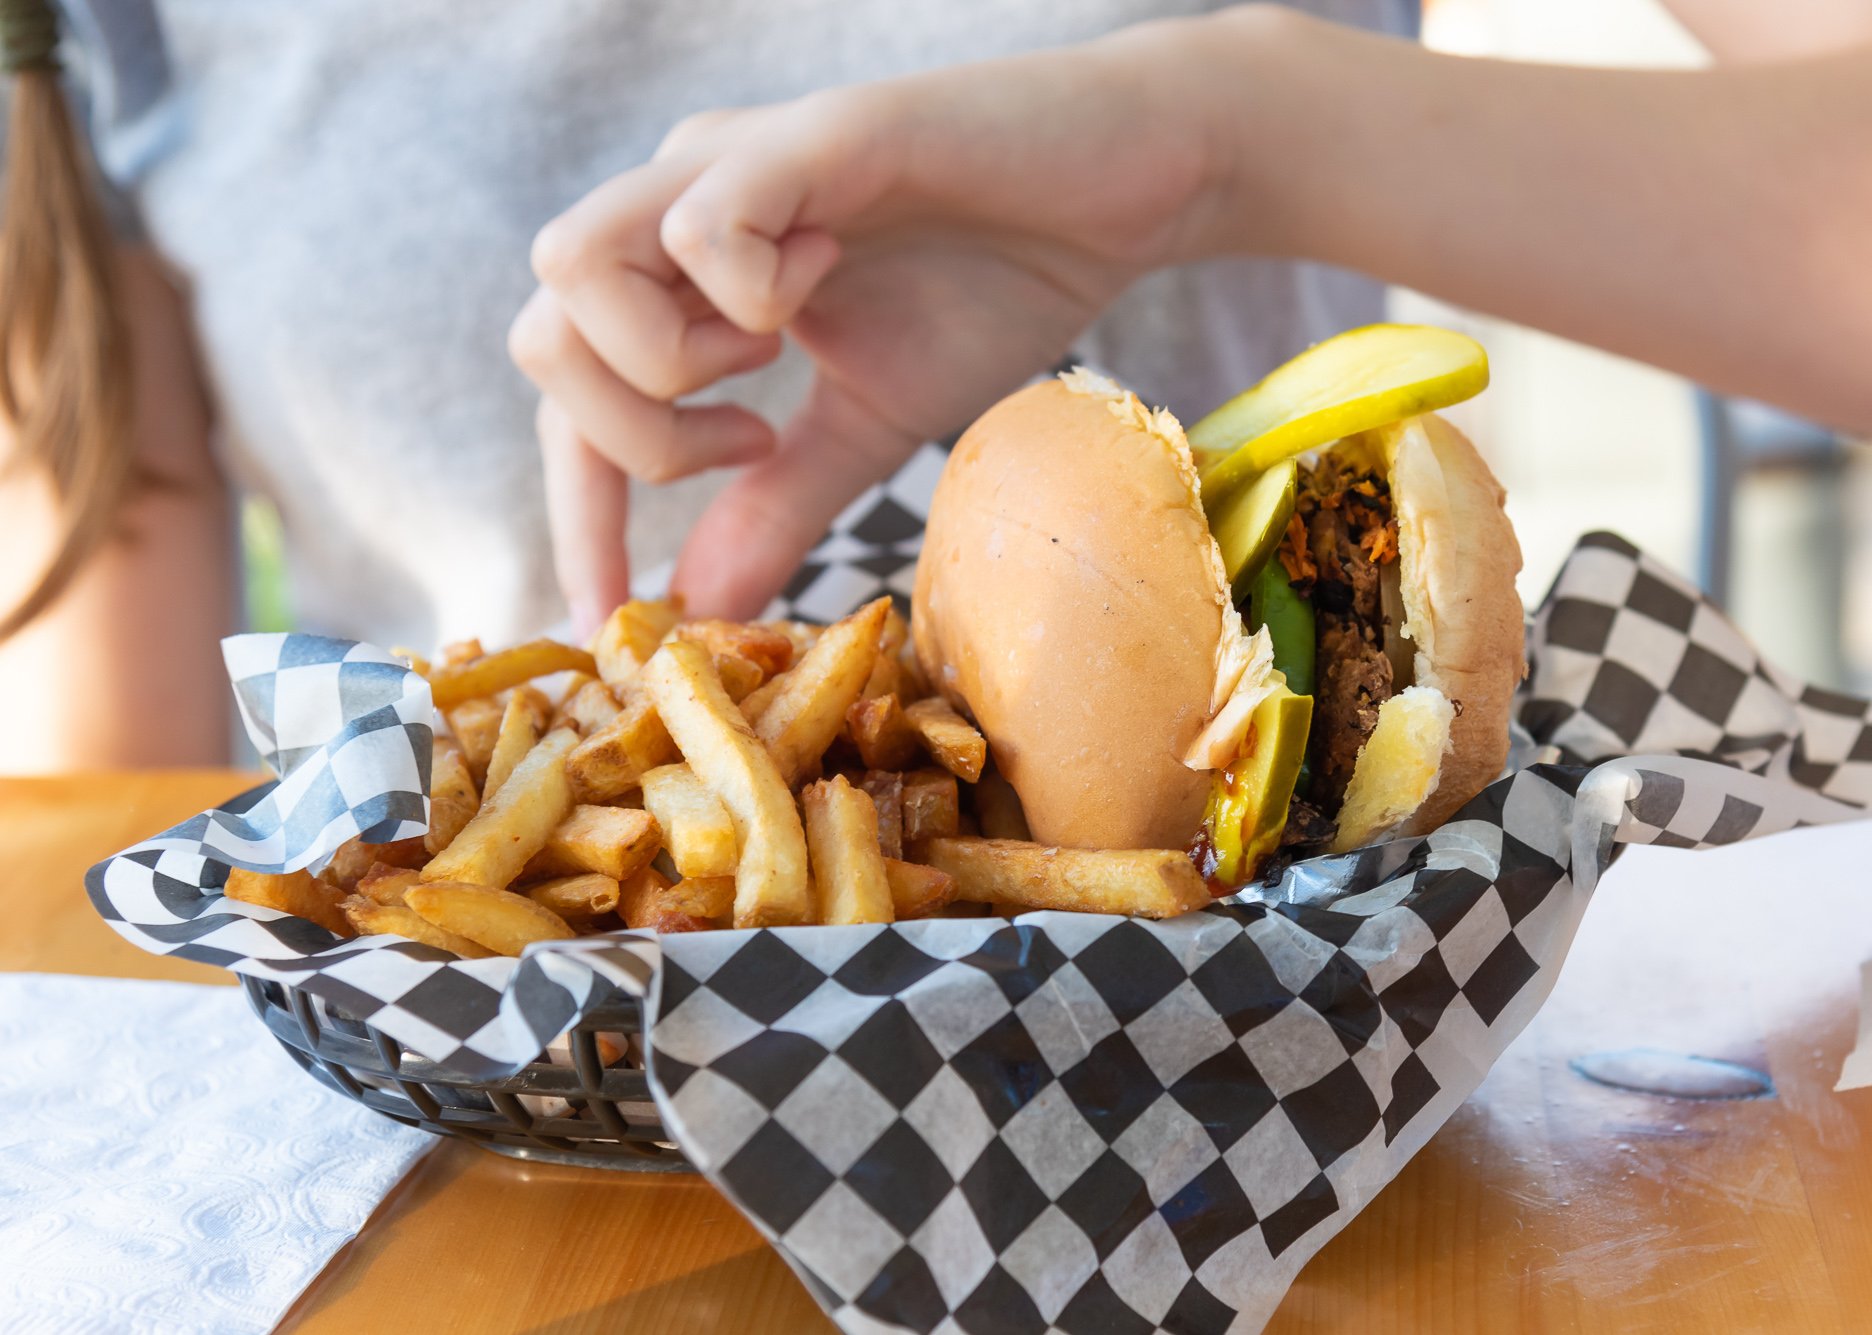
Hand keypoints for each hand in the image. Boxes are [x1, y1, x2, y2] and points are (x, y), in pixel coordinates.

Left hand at [509, 16, 1232, 628]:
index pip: (572, 399)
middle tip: (750, 448)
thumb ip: (777, 503)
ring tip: (777, 365)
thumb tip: (702, 608)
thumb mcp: (867, 424)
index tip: (611, 618)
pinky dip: (745, 296)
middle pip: (537, 336)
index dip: (580, 517)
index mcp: (683, 274)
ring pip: (572, 267)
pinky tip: (825, 283)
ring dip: (666, 364)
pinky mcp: (805, 136)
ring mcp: (731, 161)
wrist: (1120, 187)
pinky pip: (699, 226)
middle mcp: (677, 204)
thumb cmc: (994, 283)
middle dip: (628, 440)